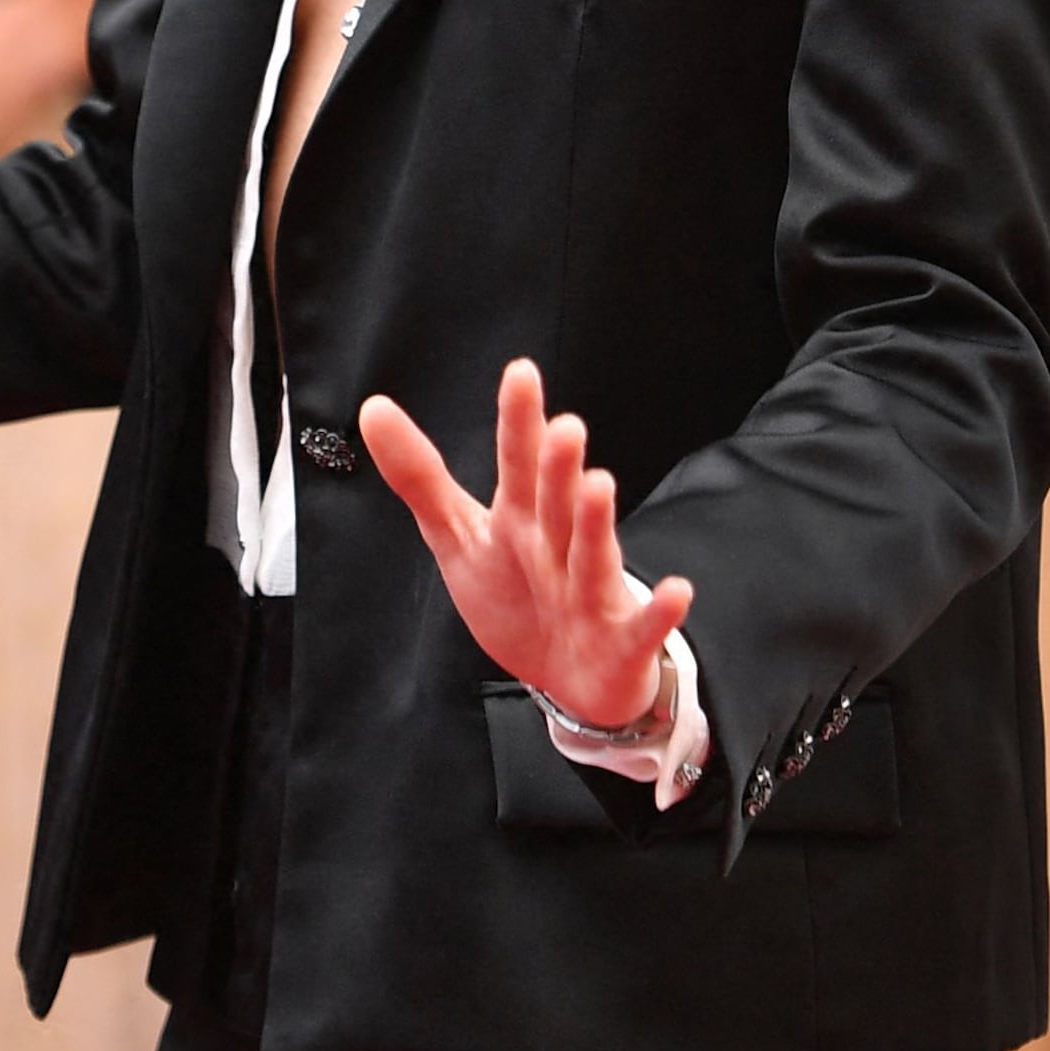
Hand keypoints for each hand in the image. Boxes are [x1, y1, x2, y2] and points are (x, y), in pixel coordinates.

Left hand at [358, 360, 693, 734]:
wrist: (570, 678)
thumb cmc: (517, 595)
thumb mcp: (458, 536)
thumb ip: (420, 476)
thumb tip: (372, 409)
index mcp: (522, 519)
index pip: (519, 464)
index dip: (519, 422)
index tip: (521, 372)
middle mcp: (561, 545)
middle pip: (557, 503)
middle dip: (559, 469)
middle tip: (563, 427)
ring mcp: (594, 591)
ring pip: (595, 555)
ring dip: (598, 524)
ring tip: (600, 484)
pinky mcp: (621, 638)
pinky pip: (643, 626)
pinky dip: (660, 612)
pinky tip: (677, 592)